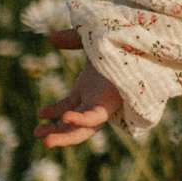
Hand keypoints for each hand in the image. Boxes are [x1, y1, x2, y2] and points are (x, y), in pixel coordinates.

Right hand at [33, 27, 123, 148]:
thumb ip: (71, 40)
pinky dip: (82, 120)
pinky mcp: (114, 101)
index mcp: (93, 88)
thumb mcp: (92, 40)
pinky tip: (66, 118)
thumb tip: (50, 38)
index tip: (40, 114)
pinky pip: (96, 116)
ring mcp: (106, 102)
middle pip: (77, 123)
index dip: (55, 110)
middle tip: (36, 135)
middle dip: (58, 132)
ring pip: (86, 128)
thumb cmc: (124, 41)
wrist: (145, 40)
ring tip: (45, 142)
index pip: (72, 105)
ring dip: (66, 136)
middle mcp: (99, 99)